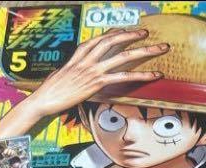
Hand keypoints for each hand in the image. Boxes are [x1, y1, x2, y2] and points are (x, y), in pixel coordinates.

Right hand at [28, 29, 167, 117]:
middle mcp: (87, 58)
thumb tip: (81, 75)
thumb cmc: (52, 90)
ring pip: (124, 55)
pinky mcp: (97, 83)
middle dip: (132, 35)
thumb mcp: (64, 75)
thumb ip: (76, 71)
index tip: (126, 31)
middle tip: (148, 32)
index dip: (115, 33)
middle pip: (114, 41)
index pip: (100, 38)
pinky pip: (124, 77)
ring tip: (160, 48)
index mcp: (79, 54)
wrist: (44, 99)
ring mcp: (93, 69)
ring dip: (145, 51)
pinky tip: (154, 75)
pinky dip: (142, 75)